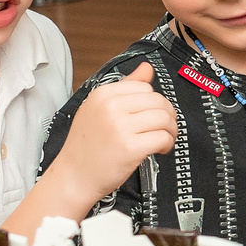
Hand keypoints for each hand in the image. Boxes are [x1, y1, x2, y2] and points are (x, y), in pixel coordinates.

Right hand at [60, 65, 176, 192]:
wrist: (74, 176)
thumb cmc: (86, 146)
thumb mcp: (98, 109)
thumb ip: (125, 87)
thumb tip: (147, 68)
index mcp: (103, 94)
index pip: (145, 87)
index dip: (154, 102)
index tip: (153, 114)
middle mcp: (111, 107)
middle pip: (158, 101)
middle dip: (168, 115)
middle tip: (164, 128)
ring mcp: (120, 127)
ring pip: (164, 118)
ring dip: (170, 130)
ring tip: (163, 139)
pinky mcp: (130, 148)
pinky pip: (162, 137)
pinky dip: (167, 144)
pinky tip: (160, 149)